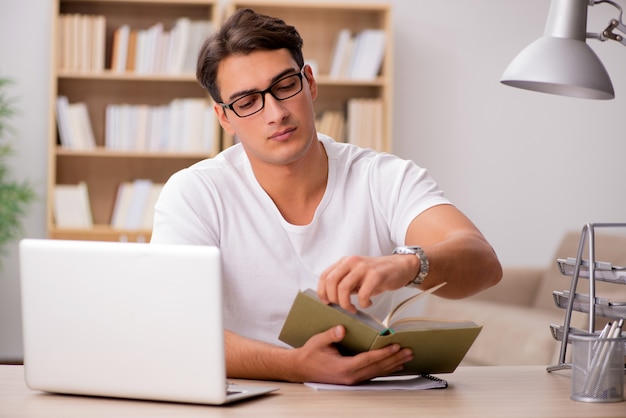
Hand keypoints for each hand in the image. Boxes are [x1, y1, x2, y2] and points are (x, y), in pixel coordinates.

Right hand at [291, 325, 412, 384]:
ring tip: (405, 358)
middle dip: (394, 359)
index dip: (383, 353)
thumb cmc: (309, 355)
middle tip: (408, 351)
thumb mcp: (318, 341)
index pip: (368, 359)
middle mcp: (350, 376)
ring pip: (377, 373)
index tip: (395, 346)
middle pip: (377, 368)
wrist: (300, 368)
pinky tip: (392, 365)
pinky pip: (372, 374)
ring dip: (392, 365)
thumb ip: (331, 335)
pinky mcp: (352, 379)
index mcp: (344, 367)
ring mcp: (352, 380)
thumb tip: (342, 328)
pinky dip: (384, 369)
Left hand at [317, 254, 417, 311]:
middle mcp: (351, 262)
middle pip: (331, 281)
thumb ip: (344, 284)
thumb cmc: (378, 275)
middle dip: (333, 299)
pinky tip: (368, 304)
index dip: (322, 291)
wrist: (401, 267)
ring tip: (353, 309)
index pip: (324, 275)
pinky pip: (363, 294)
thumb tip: (330, 299)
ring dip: (345, 304)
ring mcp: (363, 267)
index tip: (327, 302)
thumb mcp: (357, 277)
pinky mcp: (376, 275)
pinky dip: (363, 303)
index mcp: (345, 262)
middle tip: (342, 307)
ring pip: (343, 288)